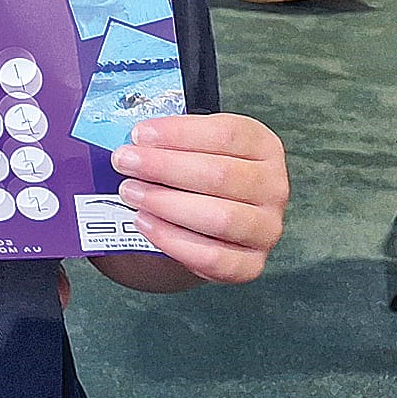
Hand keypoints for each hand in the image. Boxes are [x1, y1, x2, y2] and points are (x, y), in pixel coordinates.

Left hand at [111, 113, 287, 283]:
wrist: (202, 220)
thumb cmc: (195, 173)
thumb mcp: (189, 145)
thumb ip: (167, 140)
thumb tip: (130, 141)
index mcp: (263, 147)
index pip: (227, 135)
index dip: (179, 133)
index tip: (139, 134)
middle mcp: (273, 187)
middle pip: (220, 175)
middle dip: (163, 167)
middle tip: (124, 162)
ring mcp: (266, 228)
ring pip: (220, 217)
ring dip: (166, 203)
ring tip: (130, 192)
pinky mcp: (251, 263)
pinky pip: (214, 257)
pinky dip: (173, 240)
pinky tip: (144, 222)